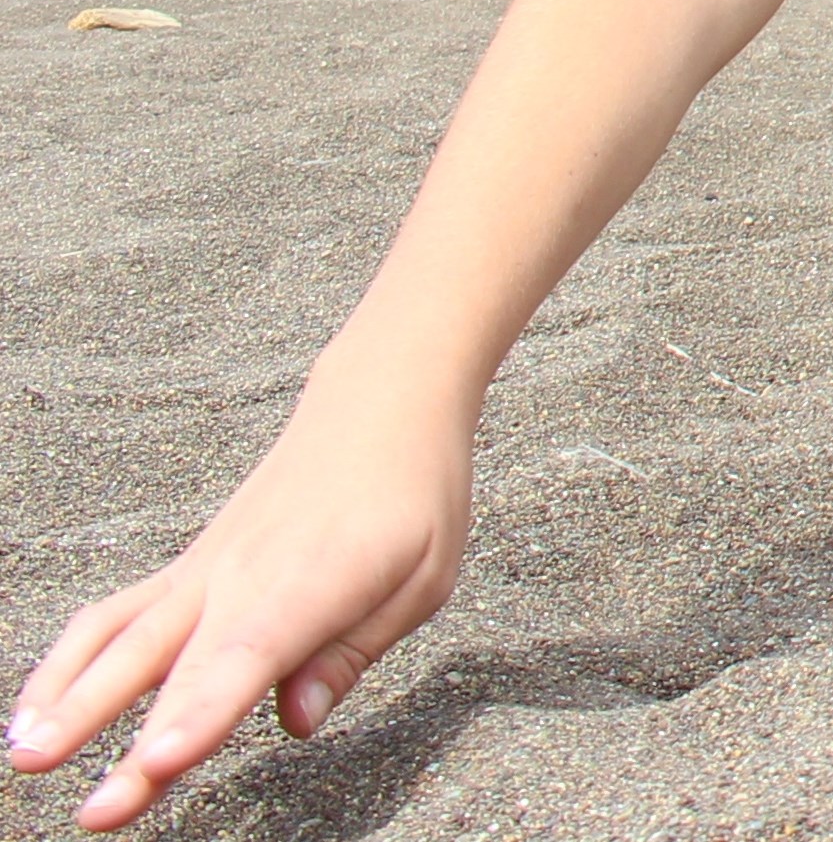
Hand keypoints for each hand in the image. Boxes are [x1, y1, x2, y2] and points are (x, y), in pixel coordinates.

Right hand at [9, 361, 474, 827]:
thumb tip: (298, 723)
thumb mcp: (422, 577)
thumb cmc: (412, 497)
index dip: (203, 712)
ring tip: (28, 755)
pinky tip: (32, 711)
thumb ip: (351, 652)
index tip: (160, 760)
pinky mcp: (183, 571)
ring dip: (72, 700)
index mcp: (313, 582)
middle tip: (94, 812)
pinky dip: (67, 661)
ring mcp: (203, 571)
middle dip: (126, 741)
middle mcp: (243, 577)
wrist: (379, 404)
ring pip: (123, 639)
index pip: (248, 656)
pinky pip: (113, 616)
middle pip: (174, 666)